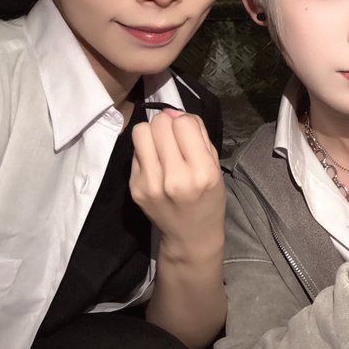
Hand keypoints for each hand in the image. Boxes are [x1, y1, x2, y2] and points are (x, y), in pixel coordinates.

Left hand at [130, 108, 224, 262]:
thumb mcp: (214, 166)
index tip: (188, 134)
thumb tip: (171, 111)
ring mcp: (150, 184)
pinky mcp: (135, 188)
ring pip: (140, 131)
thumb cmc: (208, 199)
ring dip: (151, 133)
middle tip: (173, 138)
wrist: (190, 237)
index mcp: (201, 172)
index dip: (186, 123)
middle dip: (167, 124)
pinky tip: (155, 164)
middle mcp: (174, 178)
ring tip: (161, 146)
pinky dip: (145, 151)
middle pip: (160, 124)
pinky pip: (134, 150)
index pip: (183, 124)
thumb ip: (198, 135)